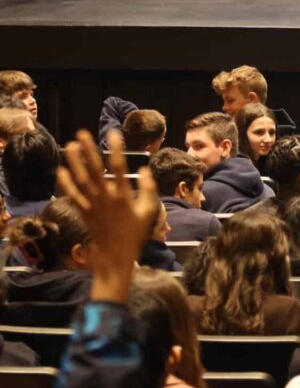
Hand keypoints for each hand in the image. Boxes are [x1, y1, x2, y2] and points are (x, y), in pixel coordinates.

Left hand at [57, 130, 158, 302]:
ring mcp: (92, 204)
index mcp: (123, 197)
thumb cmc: (136, 232)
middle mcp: (105, 198)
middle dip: (88, 151)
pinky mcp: (83, 211)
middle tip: (82, 133)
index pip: (118, 169)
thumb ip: (149, 190)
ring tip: (70, 145)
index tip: (114, 134)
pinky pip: (73, 195)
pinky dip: (66, 183)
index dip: (116, 150)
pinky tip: (61, 170)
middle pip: (94, 170)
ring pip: (80, 179)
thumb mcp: (150, 212)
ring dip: (74, 162)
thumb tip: (144, 170)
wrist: (116, 254)